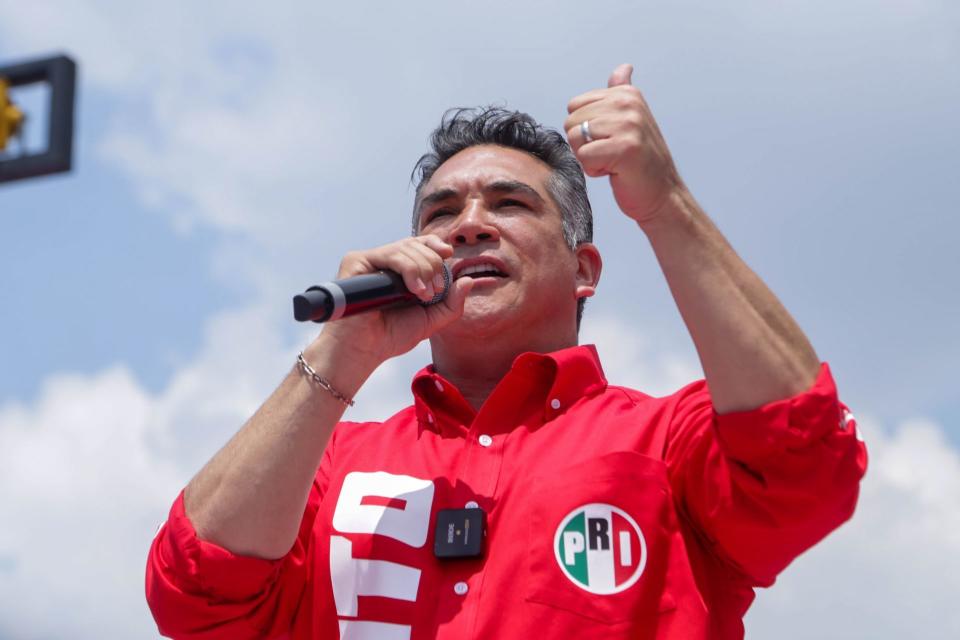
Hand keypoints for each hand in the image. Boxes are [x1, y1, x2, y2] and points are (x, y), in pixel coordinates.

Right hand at [316, 235, 474, 364]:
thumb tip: (468, 280)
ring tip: (424, 295)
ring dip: (424, 269)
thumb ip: (451, 303)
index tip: (447, 254)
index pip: (420, 244)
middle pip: (417, 244)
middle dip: (433, 265)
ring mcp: (371, 260)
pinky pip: (391, 254)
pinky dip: (409, 269)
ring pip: (406, 248)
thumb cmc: (392, 336)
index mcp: (400, 270)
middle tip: (434, 291)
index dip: (435, 244)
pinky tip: (414, 290)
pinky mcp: (357, 262)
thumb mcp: (431, 320)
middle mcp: (385, 262)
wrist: (366, 349)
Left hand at [564, 64, 683, 226]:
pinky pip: (584, 157)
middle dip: (585, 144)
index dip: (585, 129)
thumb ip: (621, 93)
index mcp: (627, 94)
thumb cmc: (641, 161)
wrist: (662, 193)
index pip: (575, 105)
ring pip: (576, 139)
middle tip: (611, 153)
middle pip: (572, 122)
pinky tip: (616, 171)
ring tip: (614, 161)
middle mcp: (629, 104)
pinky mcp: (624, 148)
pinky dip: (595, 170)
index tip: (609, 139)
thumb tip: (623, 68)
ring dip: (589, 158)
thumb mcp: (632, 119)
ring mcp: (628, 125)